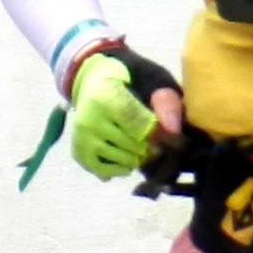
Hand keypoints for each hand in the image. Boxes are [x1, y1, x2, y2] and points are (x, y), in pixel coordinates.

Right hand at [67, 46, 178, 180]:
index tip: (162, 127)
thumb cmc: (128, 82)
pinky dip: (120, 168)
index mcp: (106, 98)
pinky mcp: (78, 153)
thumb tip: (173, 131)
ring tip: (140, 145)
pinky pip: (106, 172)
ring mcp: (82, 139)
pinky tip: (125, 156)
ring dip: (138, 158)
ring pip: (123, 162)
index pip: (140, 126)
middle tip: (152, 138)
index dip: (157, 131)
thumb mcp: (150, 81)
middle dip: (150, 145)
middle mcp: (89, 120)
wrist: (93, 82)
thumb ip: (166, 101)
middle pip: (134, 146)